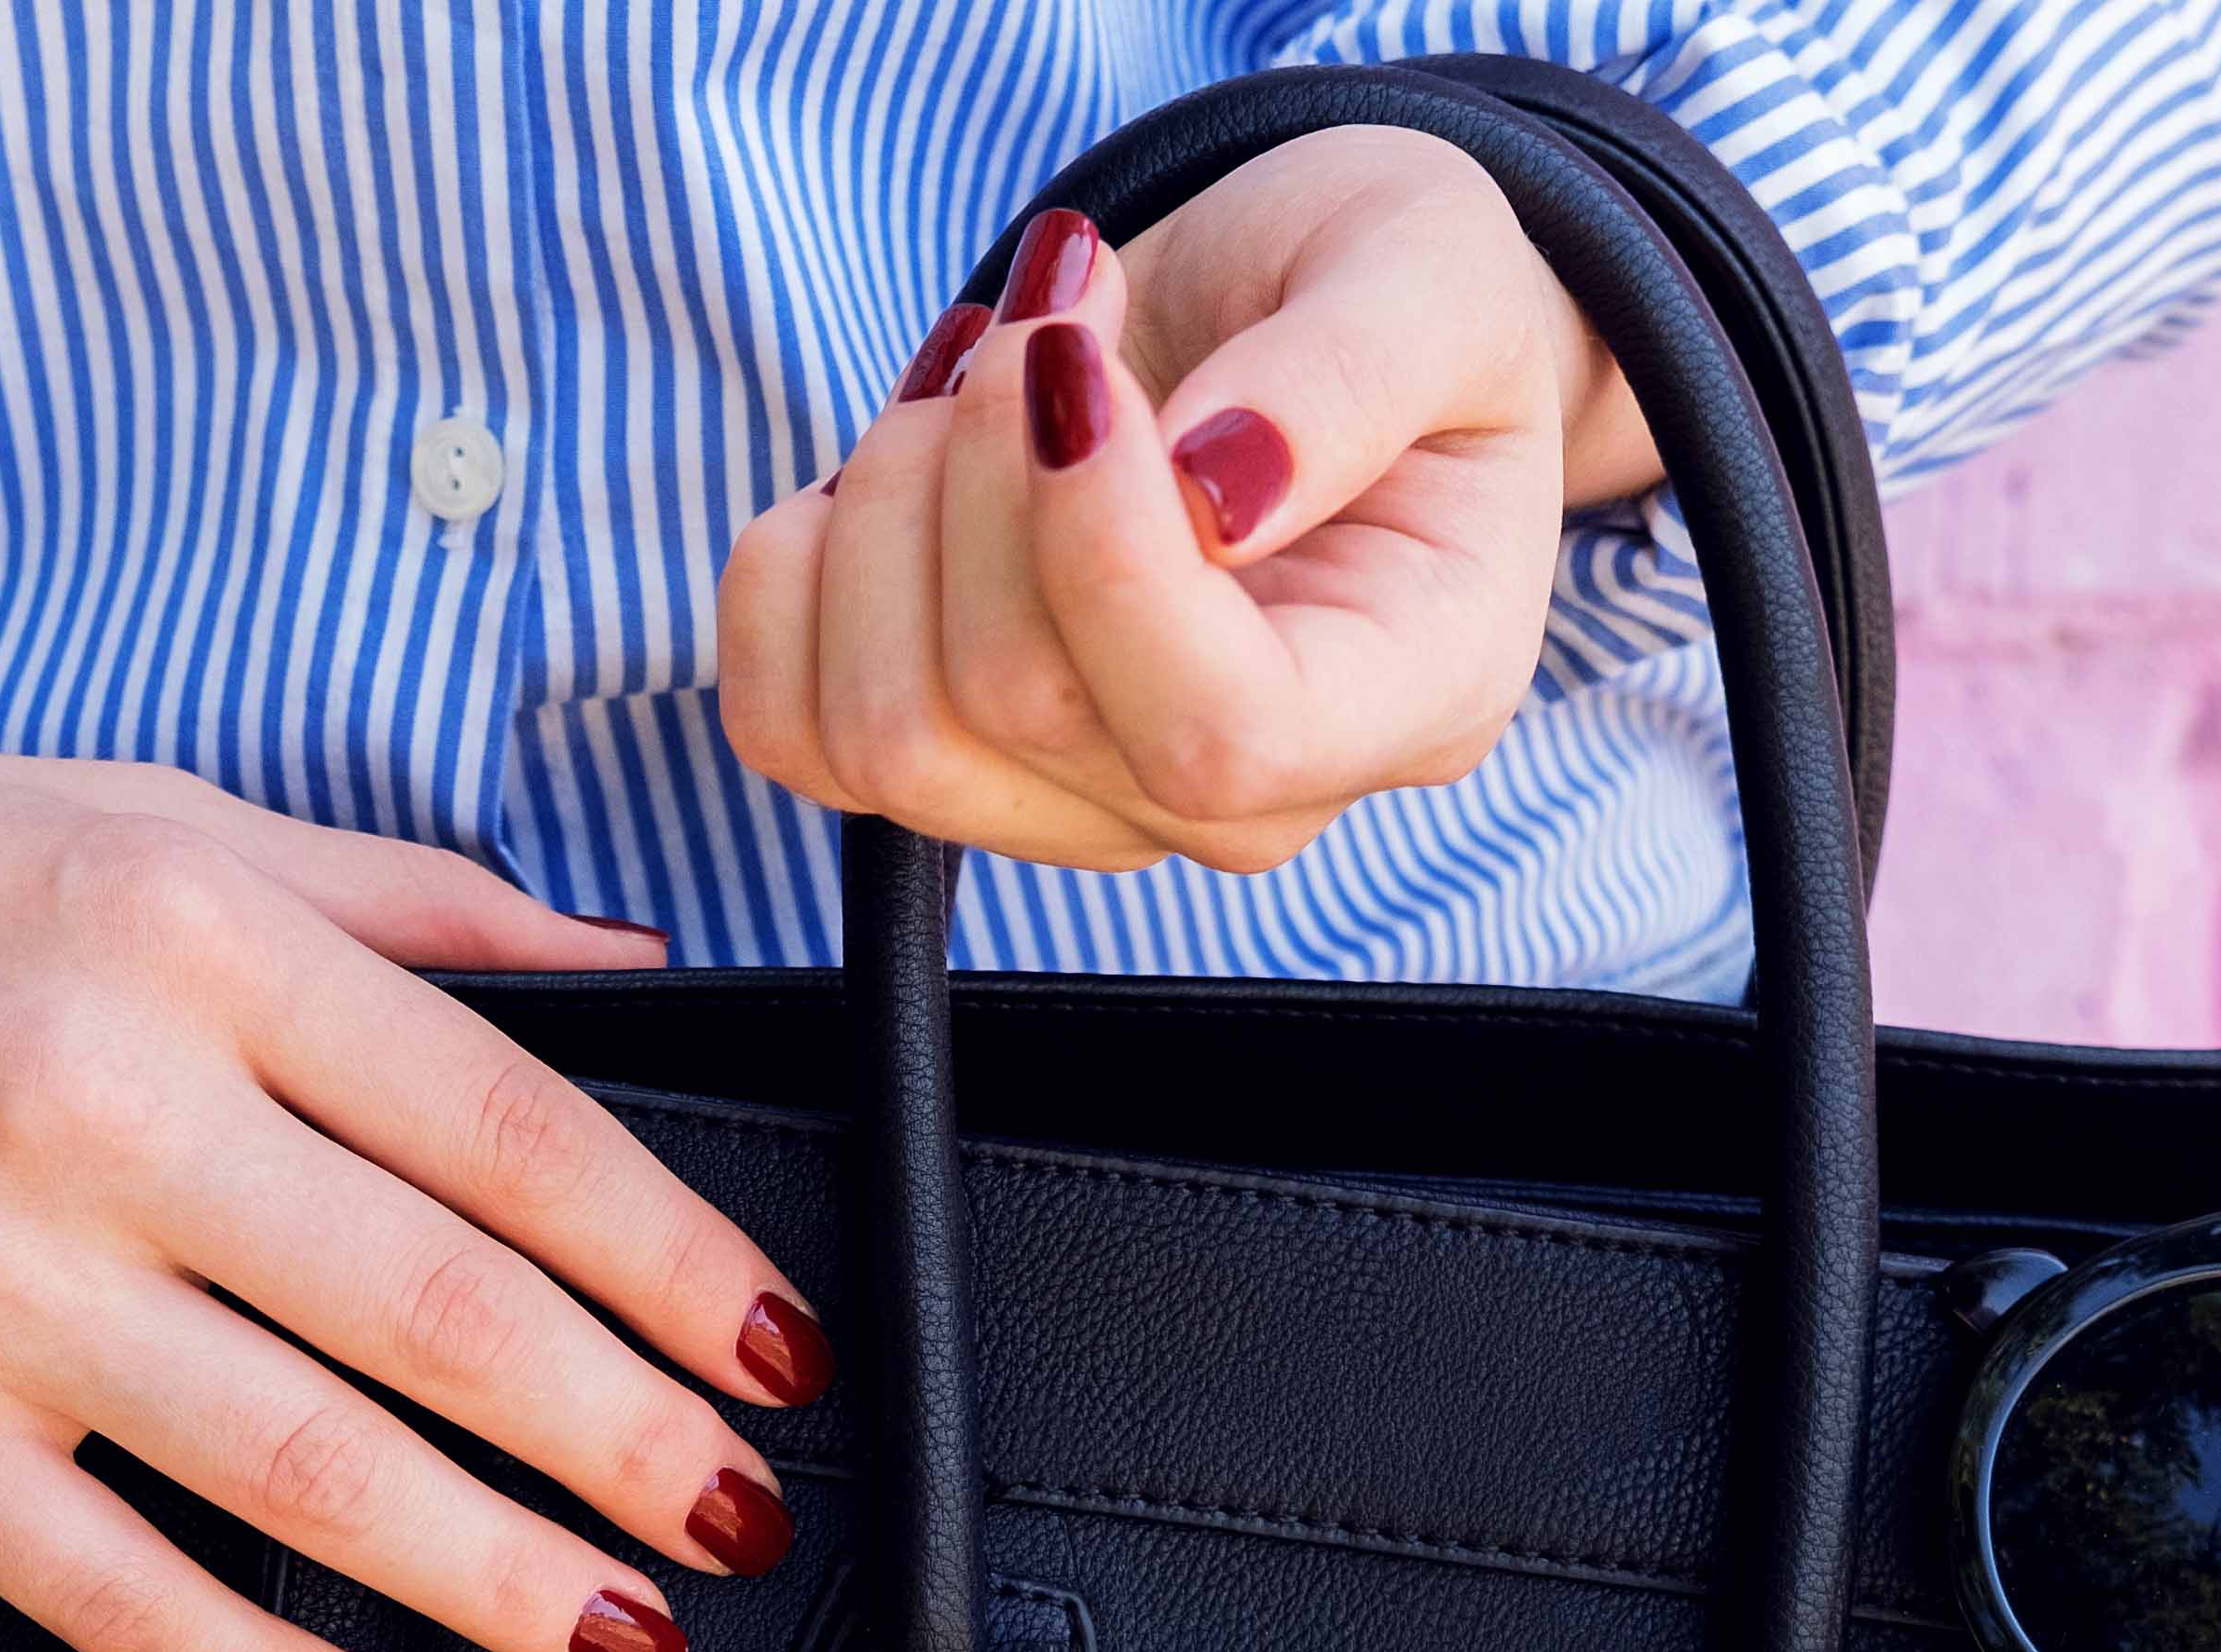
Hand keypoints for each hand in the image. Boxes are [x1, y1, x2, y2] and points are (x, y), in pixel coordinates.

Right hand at [0, 522, 817, 1651]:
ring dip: (500, 1575)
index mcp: (194, 932)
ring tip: (624, 1634)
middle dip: (630, 1444)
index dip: (674, 1262)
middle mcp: (99, 1101)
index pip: (511, 1127)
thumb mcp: (147, 813)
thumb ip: (397, 908)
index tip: (777, 1350)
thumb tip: (623, 977)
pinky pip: (110, 1587)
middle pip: (442, 1317)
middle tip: (741, 1519)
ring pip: (307, 1470)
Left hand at [718, 129, 1659, 877]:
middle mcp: (1250, 802)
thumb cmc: (1395, 294)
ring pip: (888, 734)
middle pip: (1021, 708)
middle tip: (1051, 310)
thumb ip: (1346, 378)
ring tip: (988, 365)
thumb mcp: (1431, 274)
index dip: (1104, 555)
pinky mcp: (953, 765)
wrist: (1301, 318)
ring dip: (891, 501)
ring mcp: (1089, 808)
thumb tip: (1208, 495)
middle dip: (986, 461)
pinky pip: (790, 731)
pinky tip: (897, 459)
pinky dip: (793, 572)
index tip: (1082, 363)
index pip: (1221, 739)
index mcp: (1410, 695)